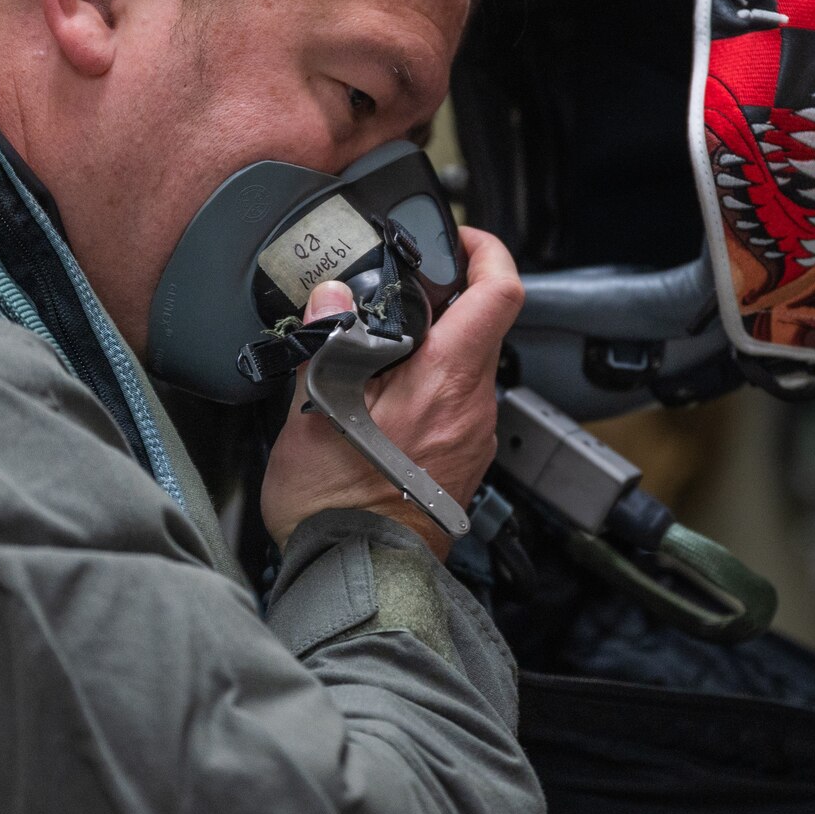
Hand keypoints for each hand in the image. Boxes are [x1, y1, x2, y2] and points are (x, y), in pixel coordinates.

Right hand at [260, 226, 522, 558]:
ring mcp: (474, 436)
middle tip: (396, 294)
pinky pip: (457, 403)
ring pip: (467, 366)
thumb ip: (328, 341)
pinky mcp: (464, 459)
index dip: (486, 251)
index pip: (500, 292)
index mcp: (447, 380)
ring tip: (377, 354)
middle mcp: (474, 406)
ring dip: (432, 349)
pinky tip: (384, 401)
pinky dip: (429, 387)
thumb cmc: (336, 503)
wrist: (356, 574)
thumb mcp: (314, 407)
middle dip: (444, 302)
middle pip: (482, 327)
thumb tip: (332, 296)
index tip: (459, 239)